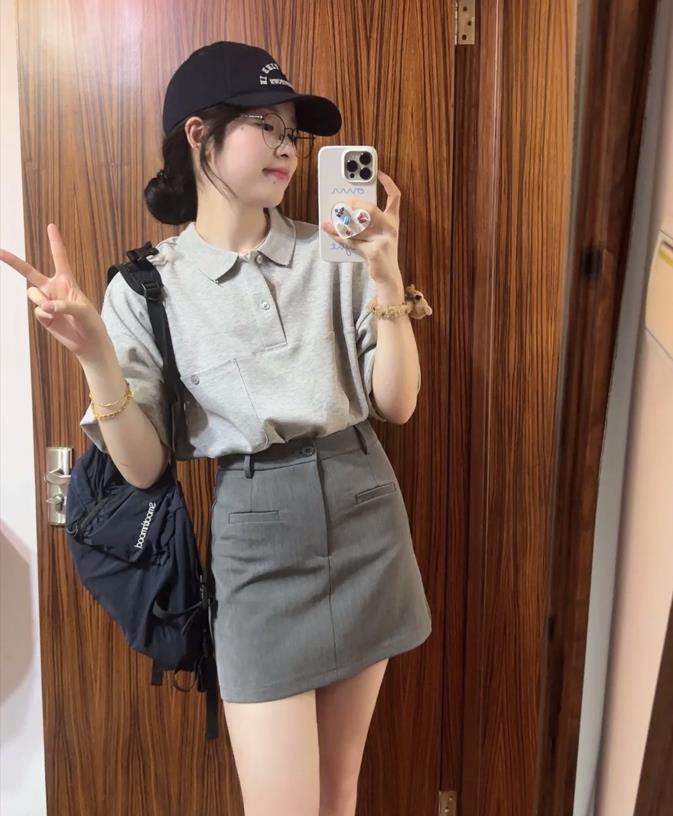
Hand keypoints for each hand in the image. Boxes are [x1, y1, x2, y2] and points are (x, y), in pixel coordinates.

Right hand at [0, 223, 111, 362]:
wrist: (88, 343)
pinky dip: (46, 315)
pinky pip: (38, 310)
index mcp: (67, 281)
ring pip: (34, 294)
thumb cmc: (91, 323)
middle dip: (13, 261)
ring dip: (44, 302)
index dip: (55, 242)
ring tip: (58, 311)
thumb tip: (45, 307)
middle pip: (29, 272)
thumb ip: (64, 306)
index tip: (51, 226)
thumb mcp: (83, 311)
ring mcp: (46, 301)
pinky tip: (56, 321)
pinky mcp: (43, 315)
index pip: (60, 258)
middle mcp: (53, 288)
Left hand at [320, 169, 401, 284]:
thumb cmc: (380, 252)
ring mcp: (383, 240)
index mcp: (393, 221)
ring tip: (328, 219)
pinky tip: (329, 231)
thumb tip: (343, 211)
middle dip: (355, 204)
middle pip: (372, 209)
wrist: (388, 276)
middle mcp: (390, 228)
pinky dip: (338, 237)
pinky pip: (351, 241)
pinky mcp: (374, 252)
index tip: (378, 172)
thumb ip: (366, 222)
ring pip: (358, 226)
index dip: (387, 183)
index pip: (395, 197)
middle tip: (342, 202)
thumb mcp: (378, 234)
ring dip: (341, 223)